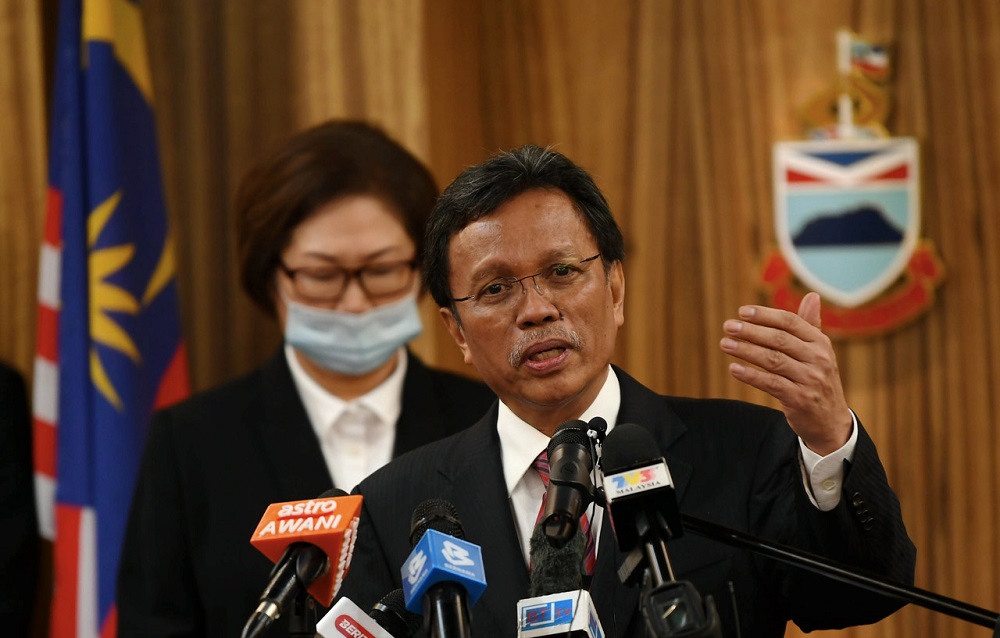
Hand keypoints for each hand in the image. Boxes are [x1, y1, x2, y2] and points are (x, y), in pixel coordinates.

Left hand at [720, 292, 851, 455]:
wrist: (830, 421)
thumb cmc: (818, 380)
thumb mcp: (819, 352)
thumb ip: (811, 325)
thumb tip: (812, 296)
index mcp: (821, 343)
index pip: (790, 322)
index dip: (765, 315)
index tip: (742, 311)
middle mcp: (818, 359)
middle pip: (779, 339)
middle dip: (751, 331)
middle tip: (728, 326)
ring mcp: (810, 380)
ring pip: (773, 360)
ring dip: (746, 350)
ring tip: (725, 343)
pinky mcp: (799, 399)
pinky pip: (771, 384)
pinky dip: (751, 375)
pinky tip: (733, 368)